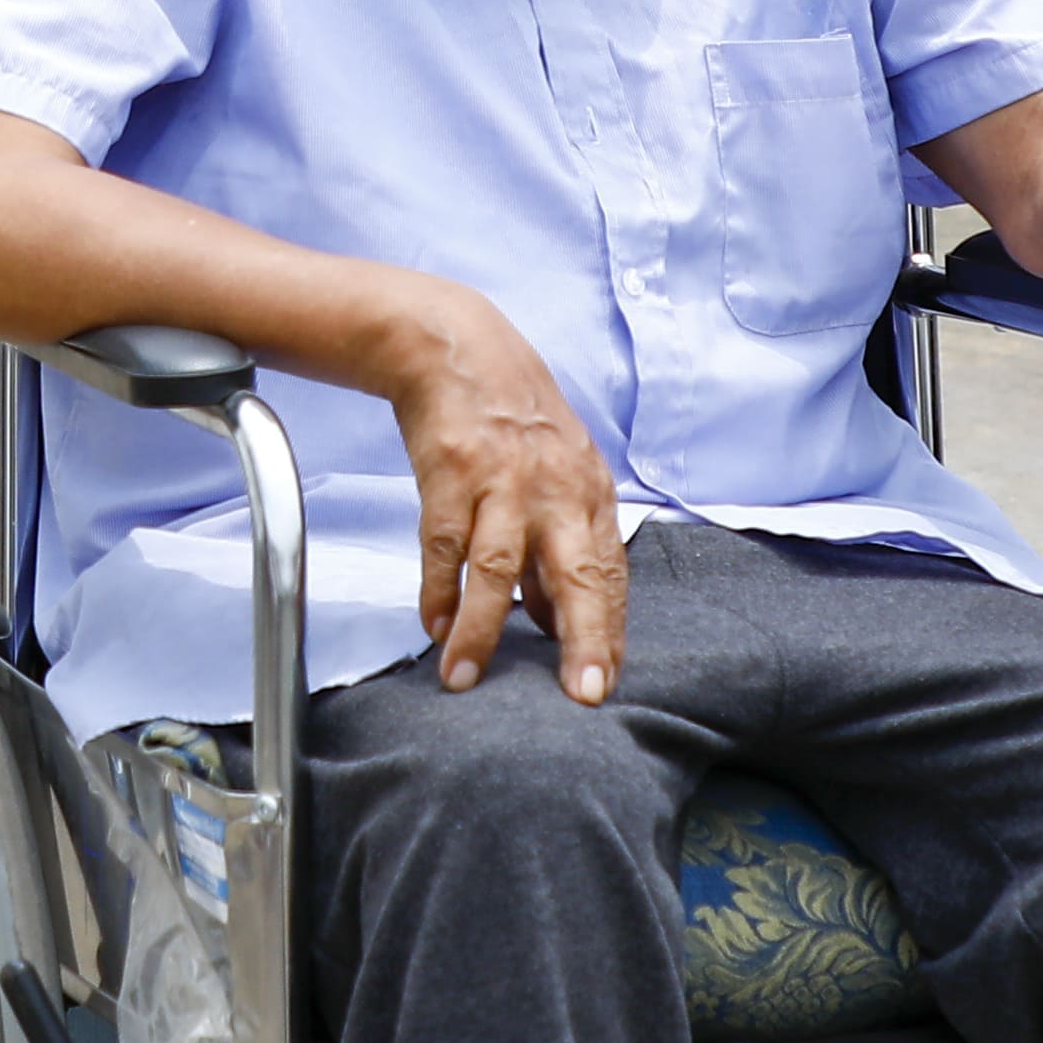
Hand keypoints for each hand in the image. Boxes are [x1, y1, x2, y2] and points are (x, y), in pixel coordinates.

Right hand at [377, 282, 631, 700]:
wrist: (457, 349)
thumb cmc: (513, 420)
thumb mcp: (555, 476)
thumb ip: (559, 546)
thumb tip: (555, 621)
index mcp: (590, 492)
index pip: (608, 573)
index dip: (606, 630)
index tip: (602, 684)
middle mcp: (555, 488)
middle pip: (575, 573)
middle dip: (582, 637)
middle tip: (582, 693)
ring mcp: (503, 479)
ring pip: (497, 568)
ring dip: (480, 628)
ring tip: (462, 678)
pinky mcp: (452, 471)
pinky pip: (444, 544)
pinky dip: (437, 590)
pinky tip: (434, 626)